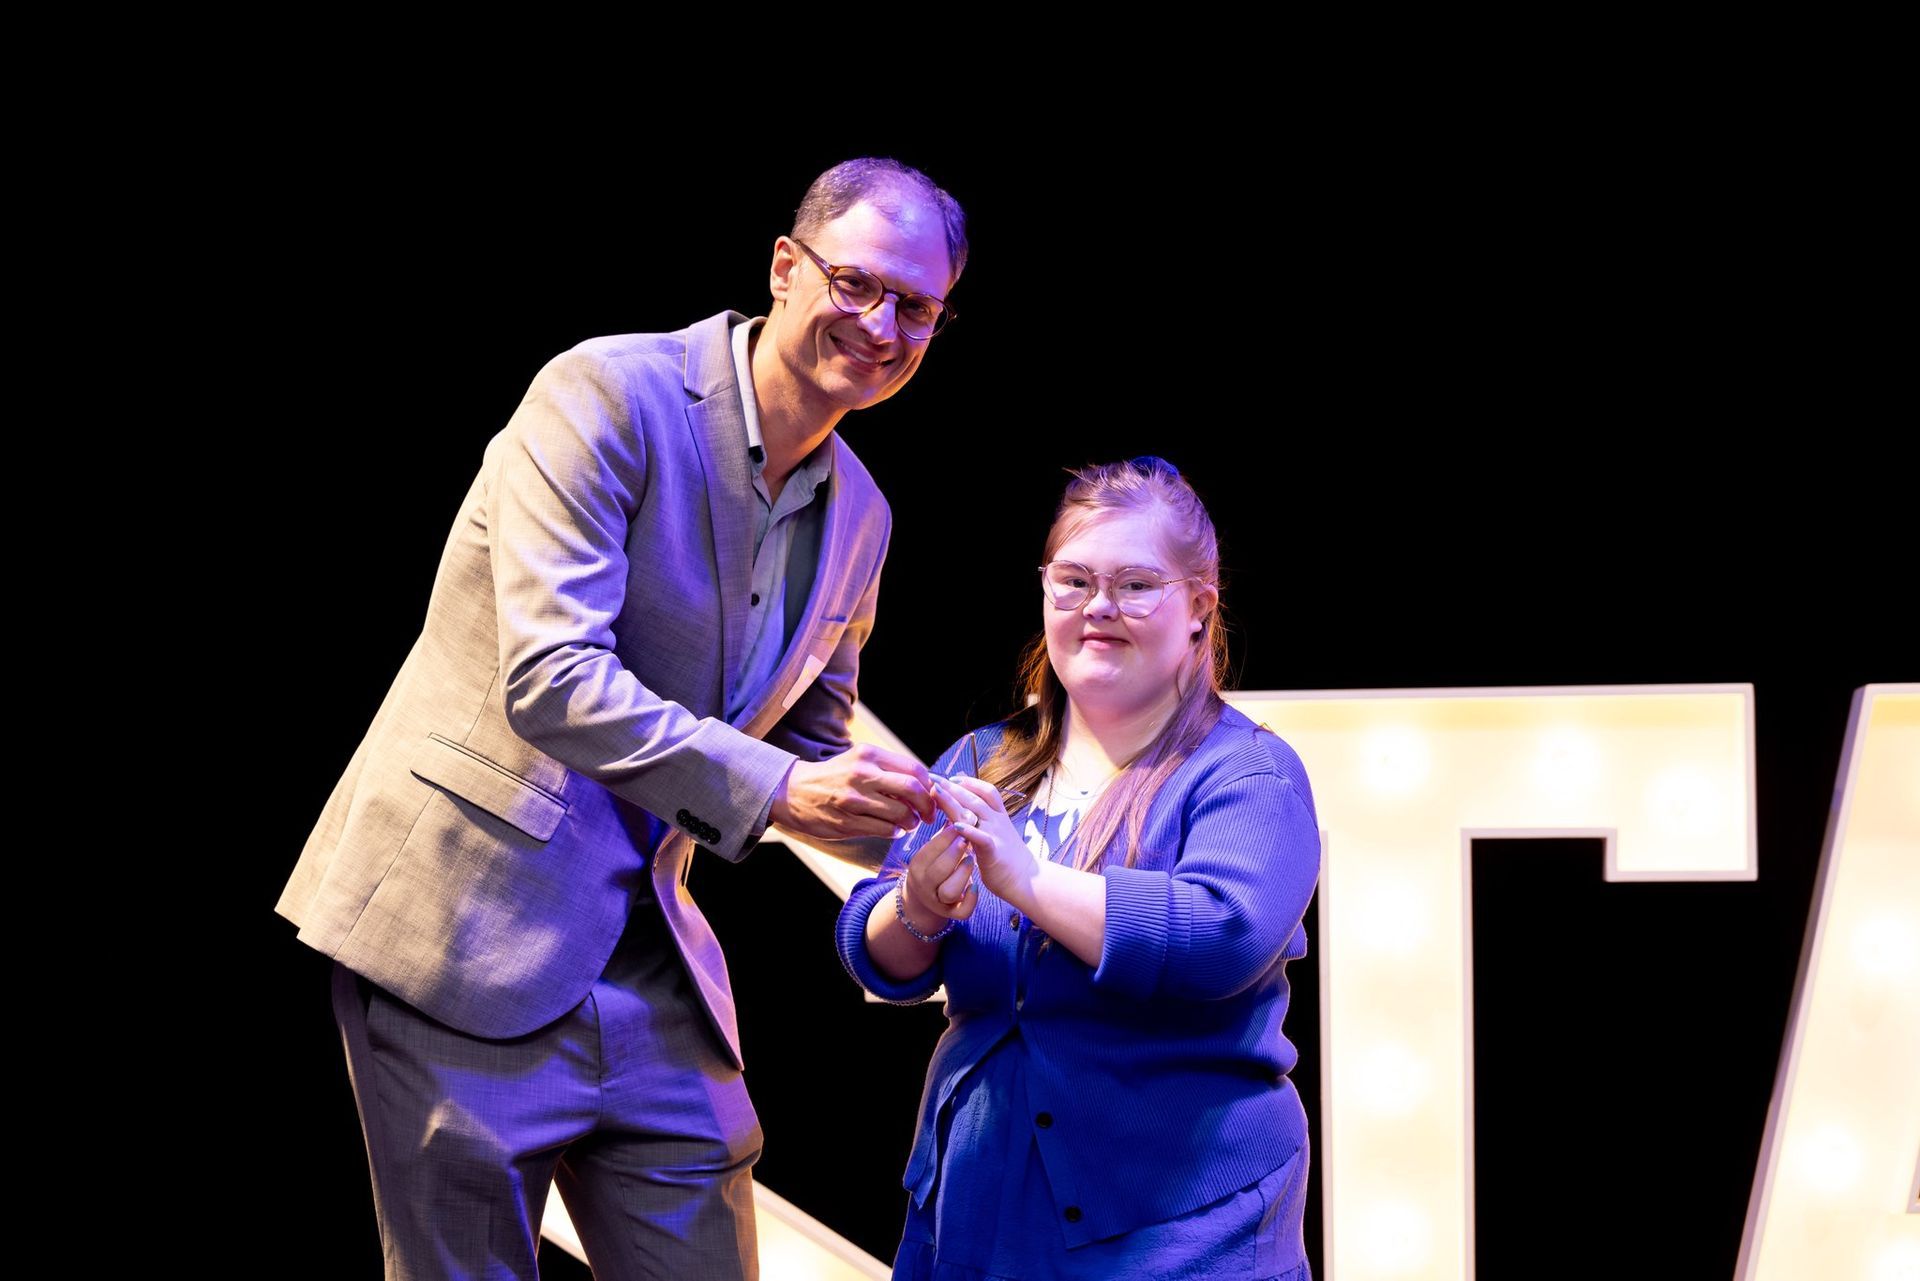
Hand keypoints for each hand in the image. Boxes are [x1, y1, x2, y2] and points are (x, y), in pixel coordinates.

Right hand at [772, 745, 935, 838]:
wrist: (793, 791)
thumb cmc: (833, 776)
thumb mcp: (858, 761)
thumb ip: (888, 769)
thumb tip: (925, 784)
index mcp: (869, 755)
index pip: (914, 768)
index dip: (929, 785)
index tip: (932, 796)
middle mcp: (862, 774)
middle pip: (912, 789)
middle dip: (927, 805)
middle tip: (928, 814)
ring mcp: (853, 799)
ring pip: (901, 813)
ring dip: (912, 822)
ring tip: (909, 823)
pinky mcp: (847, 821)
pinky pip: (885, 830)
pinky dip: (896, 831)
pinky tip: (893, 829)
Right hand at [899, 823, 979, 934]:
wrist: (928, 896)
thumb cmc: (935, 864)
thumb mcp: (933, 850)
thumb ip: (943, 834)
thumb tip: (953, 804)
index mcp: (917, 867)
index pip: (929, 851)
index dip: (945, 838)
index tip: (959, 824)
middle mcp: (925, 886)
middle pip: (938, 871)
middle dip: (954, 854)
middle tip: (967, 840)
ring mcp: (939, 902)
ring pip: (950, 892)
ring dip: (962, 875)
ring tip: (972, 860)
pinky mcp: (953, 914)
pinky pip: (962, 911)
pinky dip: (971, 900)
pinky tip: (976, 886)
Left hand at [935, 774, 1041, 907]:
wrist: (1026, 879)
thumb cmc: (1006, 858)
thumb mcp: (995, 834)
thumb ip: (982, 821)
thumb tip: (965, 810)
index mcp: (998, 816)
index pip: (985, 791)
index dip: (969, 782)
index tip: (950, 777)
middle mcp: (997, 821)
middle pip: (974, 797)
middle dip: (952, 786)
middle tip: (933, 777)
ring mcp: (996, 834)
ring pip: (975, 812)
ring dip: (954, 800)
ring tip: (936, 791)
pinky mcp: (994, 851)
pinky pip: (981, 838)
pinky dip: (968, 830)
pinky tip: (955, 824)